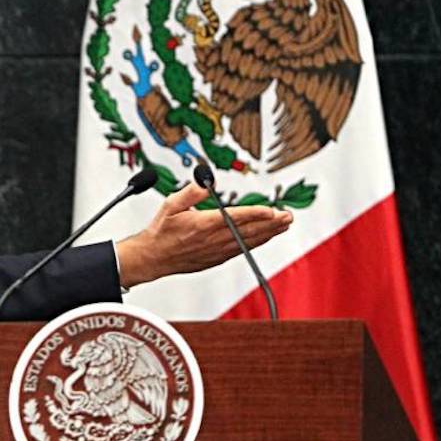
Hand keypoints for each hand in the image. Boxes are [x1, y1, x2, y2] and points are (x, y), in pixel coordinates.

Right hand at [114, 182, 292, 287]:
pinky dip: (256, 243)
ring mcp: (217, 251)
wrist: (153, 258)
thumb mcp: (170, 205)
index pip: (236, 217)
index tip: (272, 210)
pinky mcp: (217, 258)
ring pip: (249, 241)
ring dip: (268, 233)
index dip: (256, 214)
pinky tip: (264, 238)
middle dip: (271, 223)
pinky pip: (242, 250)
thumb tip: (204, 182)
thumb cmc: (161, 232)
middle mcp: (213, 239)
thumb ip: (189, 193)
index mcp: (203, 224)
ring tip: (282, 225)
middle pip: (248, 230)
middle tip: (287, 216)